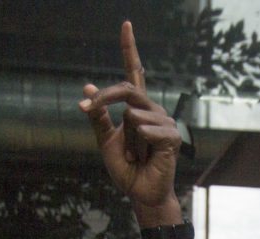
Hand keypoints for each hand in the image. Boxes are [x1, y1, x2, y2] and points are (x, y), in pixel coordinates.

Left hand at [79, 21, 183, 224]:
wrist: (140, 193)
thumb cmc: (126, 168)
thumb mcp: (105, 140)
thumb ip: (98, 116)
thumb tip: (87, 87)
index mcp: (136, 107)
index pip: (133, 72)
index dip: (129, 49)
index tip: (126, 24)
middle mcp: (152, 109)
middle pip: (126, 90)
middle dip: (105, 99)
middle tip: (87, 107)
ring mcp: (164, 122)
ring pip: (133, 115)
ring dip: (126, 140)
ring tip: (135, 155)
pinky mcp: (172, 136)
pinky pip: (147, 129)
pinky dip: (139, 144)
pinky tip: (145, 156)